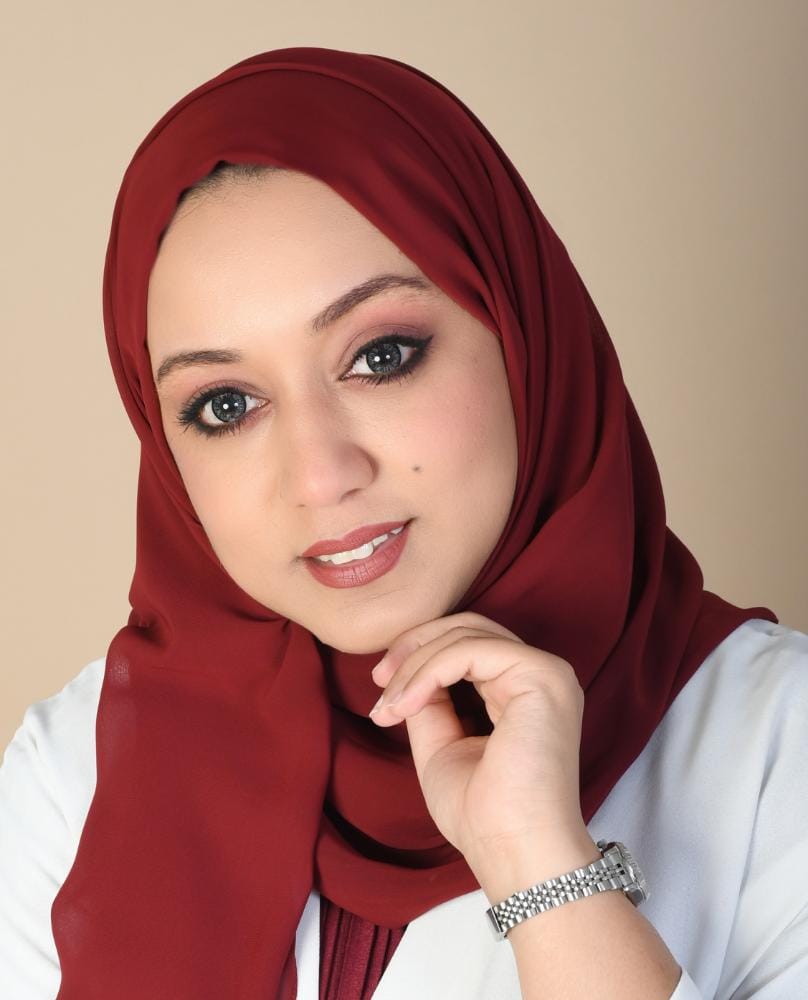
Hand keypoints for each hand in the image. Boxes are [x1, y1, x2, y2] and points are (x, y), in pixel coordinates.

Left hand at [368, 611, 590, 876]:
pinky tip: (407, 703)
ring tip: (390, 706)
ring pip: (466, 633)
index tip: (381, 687)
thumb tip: (402, 672)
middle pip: (468, 627)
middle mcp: (540, 675)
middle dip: (414, 646)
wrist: (513, 853)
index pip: (469, 644)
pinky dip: (429, 670)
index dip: (420, 653)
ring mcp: (545, 672)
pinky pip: (471, 650)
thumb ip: (428, 701)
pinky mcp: (541, 675)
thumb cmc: (483, 814)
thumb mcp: (440, 744)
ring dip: (415, 663)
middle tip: (379, 682)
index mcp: (522, 691)